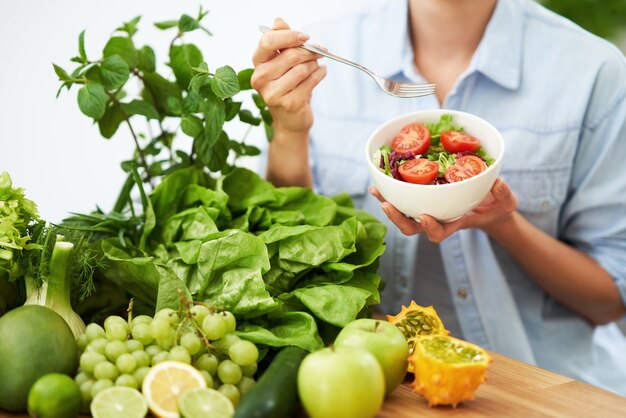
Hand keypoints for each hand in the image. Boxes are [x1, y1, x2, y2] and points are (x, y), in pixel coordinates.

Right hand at [251, 17, 326, 134]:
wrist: (290, 119)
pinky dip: (320, 74)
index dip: (289, 36)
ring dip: (315, 64)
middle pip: (290, 55)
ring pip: (302, 69)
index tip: (305, 37)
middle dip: (310, 50)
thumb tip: (278, 20)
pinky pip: (310, 82)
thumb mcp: (283, 61)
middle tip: (321, 50)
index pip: (267, 41)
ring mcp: (272, 93)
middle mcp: (260, 79)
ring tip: (317, 66)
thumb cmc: (288, 86)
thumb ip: (281, 41)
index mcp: (257, 64)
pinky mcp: (288, 104)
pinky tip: (321, 73)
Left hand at [369, 178, 518, 242]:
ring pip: (403, 214)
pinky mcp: (422, 199)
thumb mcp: (506, 201)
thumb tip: (498, 183)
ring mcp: (428, 210)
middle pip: (412, 227)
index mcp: (454, 223)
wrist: (488, 205)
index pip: (438, 233)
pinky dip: (390, 191)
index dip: (430, 228)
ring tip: (375, 190)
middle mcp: (436, 219)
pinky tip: (378, 180)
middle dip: (398, 218)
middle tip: (387, 205)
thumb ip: (503, 194)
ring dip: (387, 203)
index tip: (425, 216)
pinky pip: (403, 198)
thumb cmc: (497, 206)